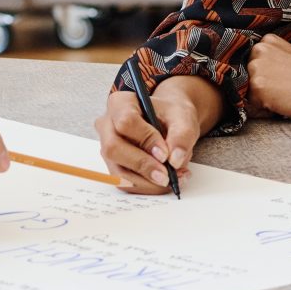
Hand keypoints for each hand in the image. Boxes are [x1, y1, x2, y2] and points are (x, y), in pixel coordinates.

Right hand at [93, 75, 218, 192]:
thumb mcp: (183, 117)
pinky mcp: (114, 165)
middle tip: (167, 176)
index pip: (125, 121)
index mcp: (120, 103)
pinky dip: (147, 186)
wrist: (168, 121)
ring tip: (174, 178)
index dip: (146, 139)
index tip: (165, 154)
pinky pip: (124, 183)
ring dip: (147, 182)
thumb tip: (175, 160)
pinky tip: (167, 180)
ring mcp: (107, 147)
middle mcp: (107, 125)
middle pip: (114, 148)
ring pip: (118, 171)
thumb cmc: (171, 115)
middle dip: (142, 166)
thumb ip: (182, 135)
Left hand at [243, 35, 290, 121]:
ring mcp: (256, 67)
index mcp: (267, 41)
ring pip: (247, 92)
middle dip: (261, 88)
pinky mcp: (257, 86)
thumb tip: (248, 76)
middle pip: (246, 78)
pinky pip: (251, 106)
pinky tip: (284, 102)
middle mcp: (258, 49)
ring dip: (261, 99)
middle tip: (287, 88)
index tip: (285, 79)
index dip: (266, 77)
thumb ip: (270, 61)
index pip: (250, 65)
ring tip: (285, 95)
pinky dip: (264, 110)